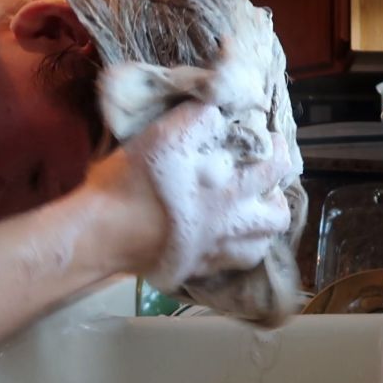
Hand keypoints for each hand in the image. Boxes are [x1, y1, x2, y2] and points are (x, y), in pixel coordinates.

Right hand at [91, 100, 293, 292]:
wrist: (103, 232)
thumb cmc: (135, 181)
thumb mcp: (164, 135)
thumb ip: (199, 119)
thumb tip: (220, 111)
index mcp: (232, 190)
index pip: (276, 168)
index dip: (279, 150)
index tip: (272, 142)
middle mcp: (232, 225)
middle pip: (278, 218)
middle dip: (277, 200)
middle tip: (263, 188)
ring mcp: (215, 253)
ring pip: (258, 249)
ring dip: (260, 232)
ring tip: (248, 218)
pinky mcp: (195, 271)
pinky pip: (227, 268)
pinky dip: (230, 253)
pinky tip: (218, 241)